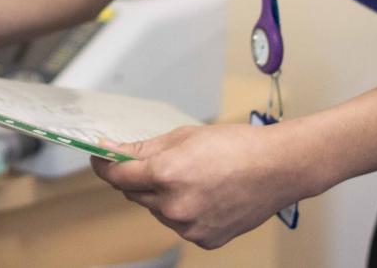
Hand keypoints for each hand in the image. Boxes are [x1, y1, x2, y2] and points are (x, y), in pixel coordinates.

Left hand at [90, 121, 328, 249]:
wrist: (278, 169)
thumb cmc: (237, 146)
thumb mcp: (184, 136)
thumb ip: (145, 148)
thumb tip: (114, 151)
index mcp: (166, 174)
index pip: (117, 175)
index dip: (104, 165)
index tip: (98, 158)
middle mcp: (174, 205)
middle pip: (134, 194)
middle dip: (138, 178)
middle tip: (155, 162)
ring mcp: (189, 227)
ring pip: (157, 210)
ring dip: (162, 196)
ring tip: (193, 177)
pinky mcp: (204, 240)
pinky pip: (179, 224)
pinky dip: (183, 211)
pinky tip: (204, 195)